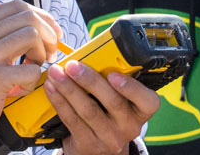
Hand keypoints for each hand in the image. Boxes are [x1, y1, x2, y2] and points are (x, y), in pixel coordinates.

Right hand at [0, 0, 63, 154]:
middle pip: (28, 17)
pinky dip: (33, 81)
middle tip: (49, 55)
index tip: (51, 35)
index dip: (42, 18)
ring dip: (41, 56)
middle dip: (48, 35)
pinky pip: (31, 69)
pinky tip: (19, 90)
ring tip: (31, 72)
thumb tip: (36, 27)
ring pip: (31, 36)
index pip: (17, 6)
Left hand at [44, 62, 159, 154]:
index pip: (148, 101)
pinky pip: (72, 120)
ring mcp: (109, 138)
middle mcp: (128, 126)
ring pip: (88, 111)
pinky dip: (59, 102)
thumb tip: (88, 53)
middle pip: (112, 102)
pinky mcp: (88, 144)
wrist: (98, 150)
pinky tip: (51, 88)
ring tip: (55, 73)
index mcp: (140, 111)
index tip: (113, 74)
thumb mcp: (117, 99)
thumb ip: (110, 80)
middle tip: (72, 65)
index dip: (131, 87)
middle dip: (90, 81)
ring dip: (68, 89)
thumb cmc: (106, 113)